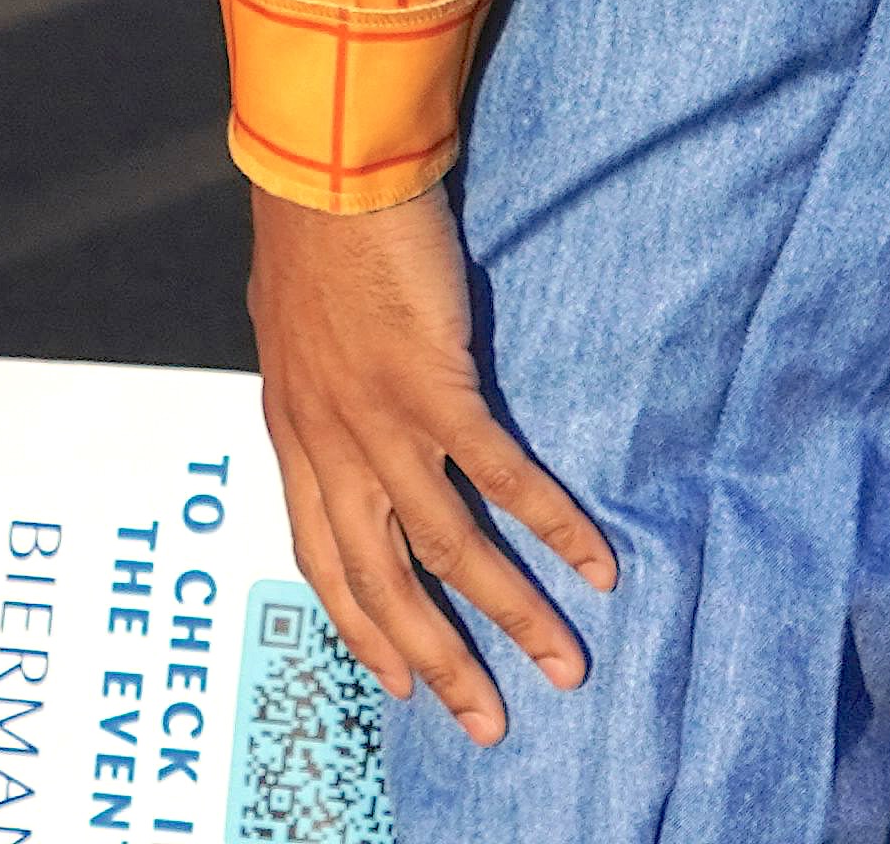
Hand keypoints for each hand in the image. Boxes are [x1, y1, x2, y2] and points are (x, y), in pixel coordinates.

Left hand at [246, 182, 614, 747]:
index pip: (322, 559)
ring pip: (448, 546)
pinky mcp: (431, 385)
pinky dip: (552, 525)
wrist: (326, 169)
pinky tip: (598, 564)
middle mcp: (329, 443)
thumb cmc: (312, 232)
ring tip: (567, 666)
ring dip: (512, 613)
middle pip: (384, 581)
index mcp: (294, 432)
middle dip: (441, 658)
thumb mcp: (291, 326)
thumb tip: (334, 399)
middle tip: (489, 721)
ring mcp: (378, 420)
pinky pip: (501, 476)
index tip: (400, 681)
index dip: (361, 627)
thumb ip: (316, 382)